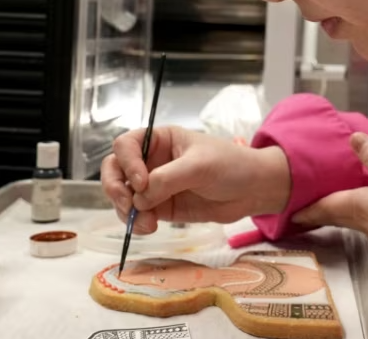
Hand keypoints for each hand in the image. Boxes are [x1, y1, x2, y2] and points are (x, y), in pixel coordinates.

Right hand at [101, 126, 290, 234]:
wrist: (253, 190)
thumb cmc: (230, 165)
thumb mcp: (200, 166)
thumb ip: (168, 179)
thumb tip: (140, 197)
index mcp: (159, 139)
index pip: (125, 145)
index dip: (127, 163)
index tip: (141, 183)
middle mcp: (151, 161)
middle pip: (114, 170)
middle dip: (114, 188)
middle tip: (129, 205)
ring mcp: (153, 185)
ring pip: (122, 196)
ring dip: (126, 211)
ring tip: (147, 223)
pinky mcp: (160, 207)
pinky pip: (137, 214)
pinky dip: (137, 222)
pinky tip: (150, 227)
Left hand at [292, 133, 367, 261]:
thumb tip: (353, 137)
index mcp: (354, 205)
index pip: (320, 206)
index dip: (301, 207)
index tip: (284, 207)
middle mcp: (357, 218)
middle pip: (327, 213)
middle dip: (310, 209)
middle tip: (295, 206)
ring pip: (340, 215)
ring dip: (326, 209)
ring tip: (317, 202)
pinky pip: (356, 216)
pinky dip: (346, 209)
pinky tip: (353, 204)